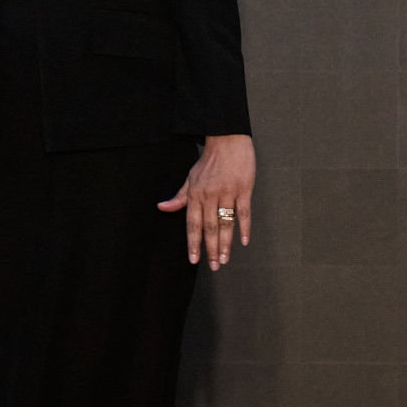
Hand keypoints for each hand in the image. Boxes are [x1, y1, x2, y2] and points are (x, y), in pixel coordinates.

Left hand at [160, 133, 253, 270]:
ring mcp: (228, 192)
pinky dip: (244, 227)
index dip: (193, 243)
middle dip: (211, 249)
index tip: (194, 260)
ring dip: (225, 243)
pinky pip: (244, 212)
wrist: (228, 139)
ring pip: (226, 223)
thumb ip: (179, 196)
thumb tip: (162, 207)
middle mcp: (210, 195)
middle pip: (210, 227)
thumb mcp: (190, 177)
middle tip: (214, 266)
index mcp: (196, 194)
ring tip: (225, 259)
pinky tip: (244, 241)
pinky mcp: (244, 189)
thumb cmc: (208, 160)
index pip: (193, 224)